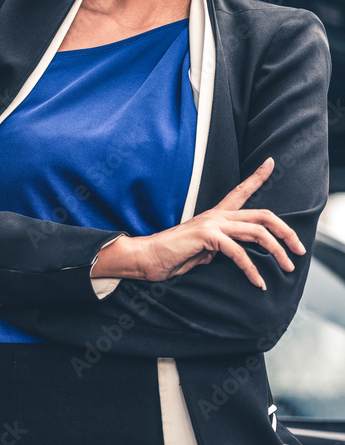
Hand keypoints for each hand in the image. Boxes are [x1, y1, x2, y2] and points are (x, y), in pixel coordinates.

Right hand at [120, 156, 304, 289]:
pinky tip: (257, 281)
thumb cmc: (170, 256)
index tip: (271, 162)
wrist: (146, 258)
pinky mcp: (207, 236)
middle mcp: (216, 216)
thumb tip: (234, 254)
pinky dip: (251, 269)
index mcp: (215, 216)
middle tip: (299, 250)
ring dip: (277, 252)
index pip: (240, 192)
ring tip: (286, 268)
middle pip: (262, 215)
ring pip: (257, 232)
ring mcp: (212, 224)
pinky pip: (238, 252)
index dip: (257, 176)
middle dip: (286, 232)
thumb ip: (220, 248)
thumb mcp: (202, 251)